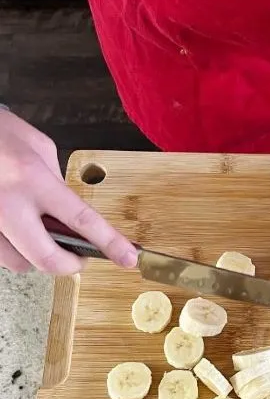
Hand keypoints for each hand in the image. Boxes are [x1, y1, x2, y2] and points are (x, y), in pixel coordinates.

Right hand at [0, 109, 136, 273]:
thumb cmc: (1, 134)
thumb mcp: (41, 149)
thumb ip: (60, 185)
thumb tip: (72, 215)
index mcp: (33, 178)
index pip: (82, 220)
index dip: (110, 243)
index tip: (128, 258)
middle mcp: (8, 203)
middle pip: (48, 258)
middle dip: (71, 264)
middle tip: (79, 256)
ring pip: (21, 264)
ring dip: (39, 258)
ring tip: (42, 236)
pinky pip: (2, 256)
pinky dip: (16, 251)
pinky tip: (19, 232)